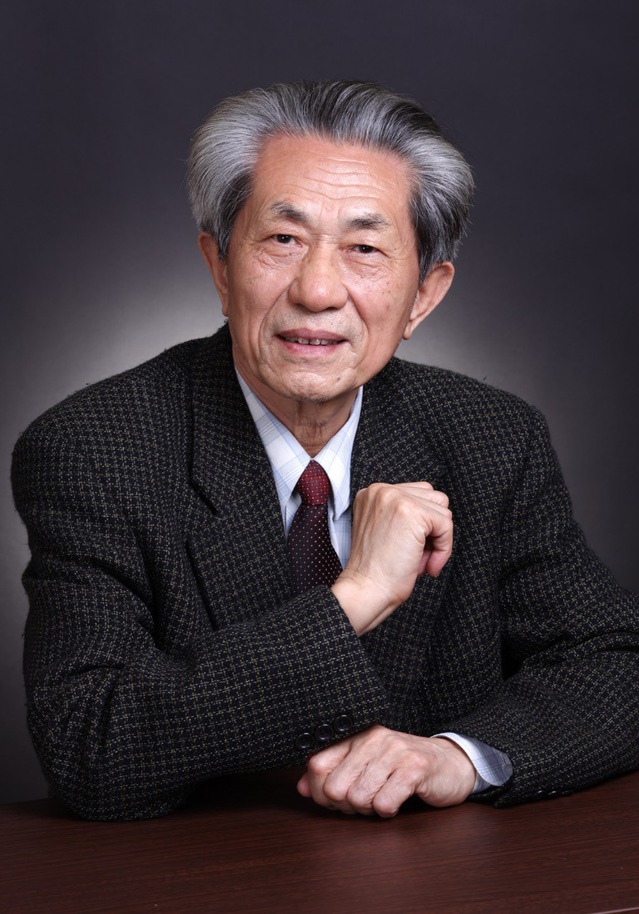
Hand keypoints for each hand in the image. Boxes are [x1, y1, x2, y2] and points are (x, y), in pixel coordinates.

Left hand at [297, 726, 474, 816]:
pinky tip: (398, 800)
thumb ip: (332, 775)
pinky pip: (384, 803)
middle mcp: (372, 737)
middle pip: (335, 787)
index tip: (337, 799)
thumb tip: (302, 788)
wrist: (451, 765)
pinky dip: (388, 810)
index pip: (317, 765)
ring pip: (358, 798)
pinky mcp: (414, 767)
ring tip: (384, 798)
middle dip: (347, 806)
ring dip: (370, 809)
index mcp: (356, 735)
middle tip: (366, 801)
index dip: (321, 792)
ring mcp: (394, 750)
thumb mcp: (365, 767)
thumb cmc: (403, 768)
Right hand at [332, 481, 452, 634]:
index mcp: (372, 493)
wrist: (365, 590)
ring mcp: (396, 498)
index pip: (418, 494)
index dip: (423, 525)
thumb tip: (439, 515)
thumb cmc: (376, 571)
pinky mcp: (412, 512)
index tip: (412, 550)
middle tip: (417, 556)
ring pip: (442, 511)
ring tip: (419, 560)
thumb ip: (404, 516)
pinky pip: (446, 525)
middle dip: (432, 530)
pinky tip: (427, 566)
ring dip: (438, 540)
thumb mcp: (386, 532)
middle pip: (433, 498)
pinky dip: (444, 550)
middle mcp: (381, 490)